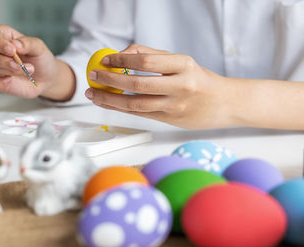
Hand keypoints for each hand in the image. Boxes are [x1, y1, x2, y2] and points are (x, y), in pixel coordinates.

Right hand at [0, 25, 59, 98]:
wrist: (46, 78)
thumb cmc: (40, 59)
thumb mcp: (39, 47)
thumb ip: (27, 43)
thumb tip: (15, 44)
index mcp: (3, 36)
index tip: (12, 50)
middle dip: (0, 59)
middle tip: (19, 64)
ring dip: (7, 71)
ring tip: (26, 71)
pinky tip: (8, 81)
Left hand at [85, 44, 236, 128]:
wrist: (225, 104)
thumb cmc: (199, 79)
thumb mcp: (181, 61)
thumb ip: (152, 55)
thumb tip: (122, 53)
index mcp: (184, 65)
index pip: (146, 61)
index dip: (122, 60)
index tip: (105, 60)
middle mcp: (181, 86)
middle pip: (137, 83)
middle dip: (110, 79)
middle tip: (93, 75)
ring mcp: (175, 106)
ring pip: (135, 103)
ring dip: (110, 99)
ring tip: (93, 93)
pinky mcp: (170, 120)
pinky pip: (139, 114)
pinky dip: (120, 108)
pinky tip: (108, 102)